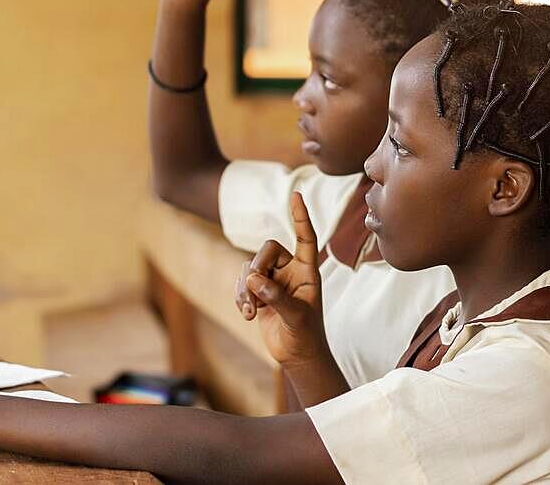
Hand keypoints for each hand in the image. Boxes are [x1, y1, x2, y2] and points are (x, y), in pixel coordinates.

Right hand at [237, 192, 328, 367]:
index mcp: (308, 270)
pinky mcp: (259, 292)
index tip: (295, 195)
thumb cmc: (306, 335)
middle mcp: (291, 271)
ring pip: (251, 267)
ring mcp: (274, 280)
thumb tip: (254, 279)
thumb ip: (276, 296)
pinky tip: (248, 315)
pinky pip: (243, 282)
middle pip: (267, 250)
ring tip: (251, 312)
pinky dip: (241, 296)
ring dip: (246, 289)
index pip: (305, 237)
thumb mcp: (296, 317)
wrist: (297, 355)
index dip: (300, 216)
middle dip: (257, 268)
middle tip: (254, 291)